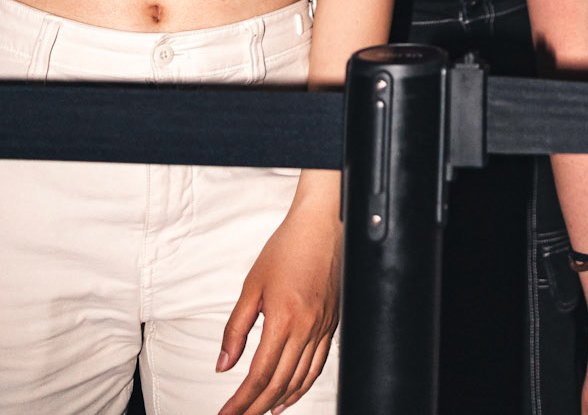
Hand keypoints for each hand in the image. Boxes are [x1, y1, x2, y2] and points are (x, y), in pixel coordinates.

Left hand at [216, 192, 340, 414]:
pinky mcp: (332, 323)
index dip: (240, 401)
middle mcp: (306, 328)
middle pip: (279, 384)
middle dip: (255, 407)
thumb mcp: (252, 285)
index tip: (226, 414)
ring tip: (261, 412)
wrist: (322, 223)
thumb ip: (236, 328)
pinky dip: (303, 385)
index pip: (258, 375)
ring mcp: (323, 327)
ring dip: (279, 401)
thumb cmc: (287, 247)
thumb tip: (223, 364)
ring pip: (300, 379)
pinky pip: (318, 365)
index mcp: (283, 319)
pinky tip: (291, 393)